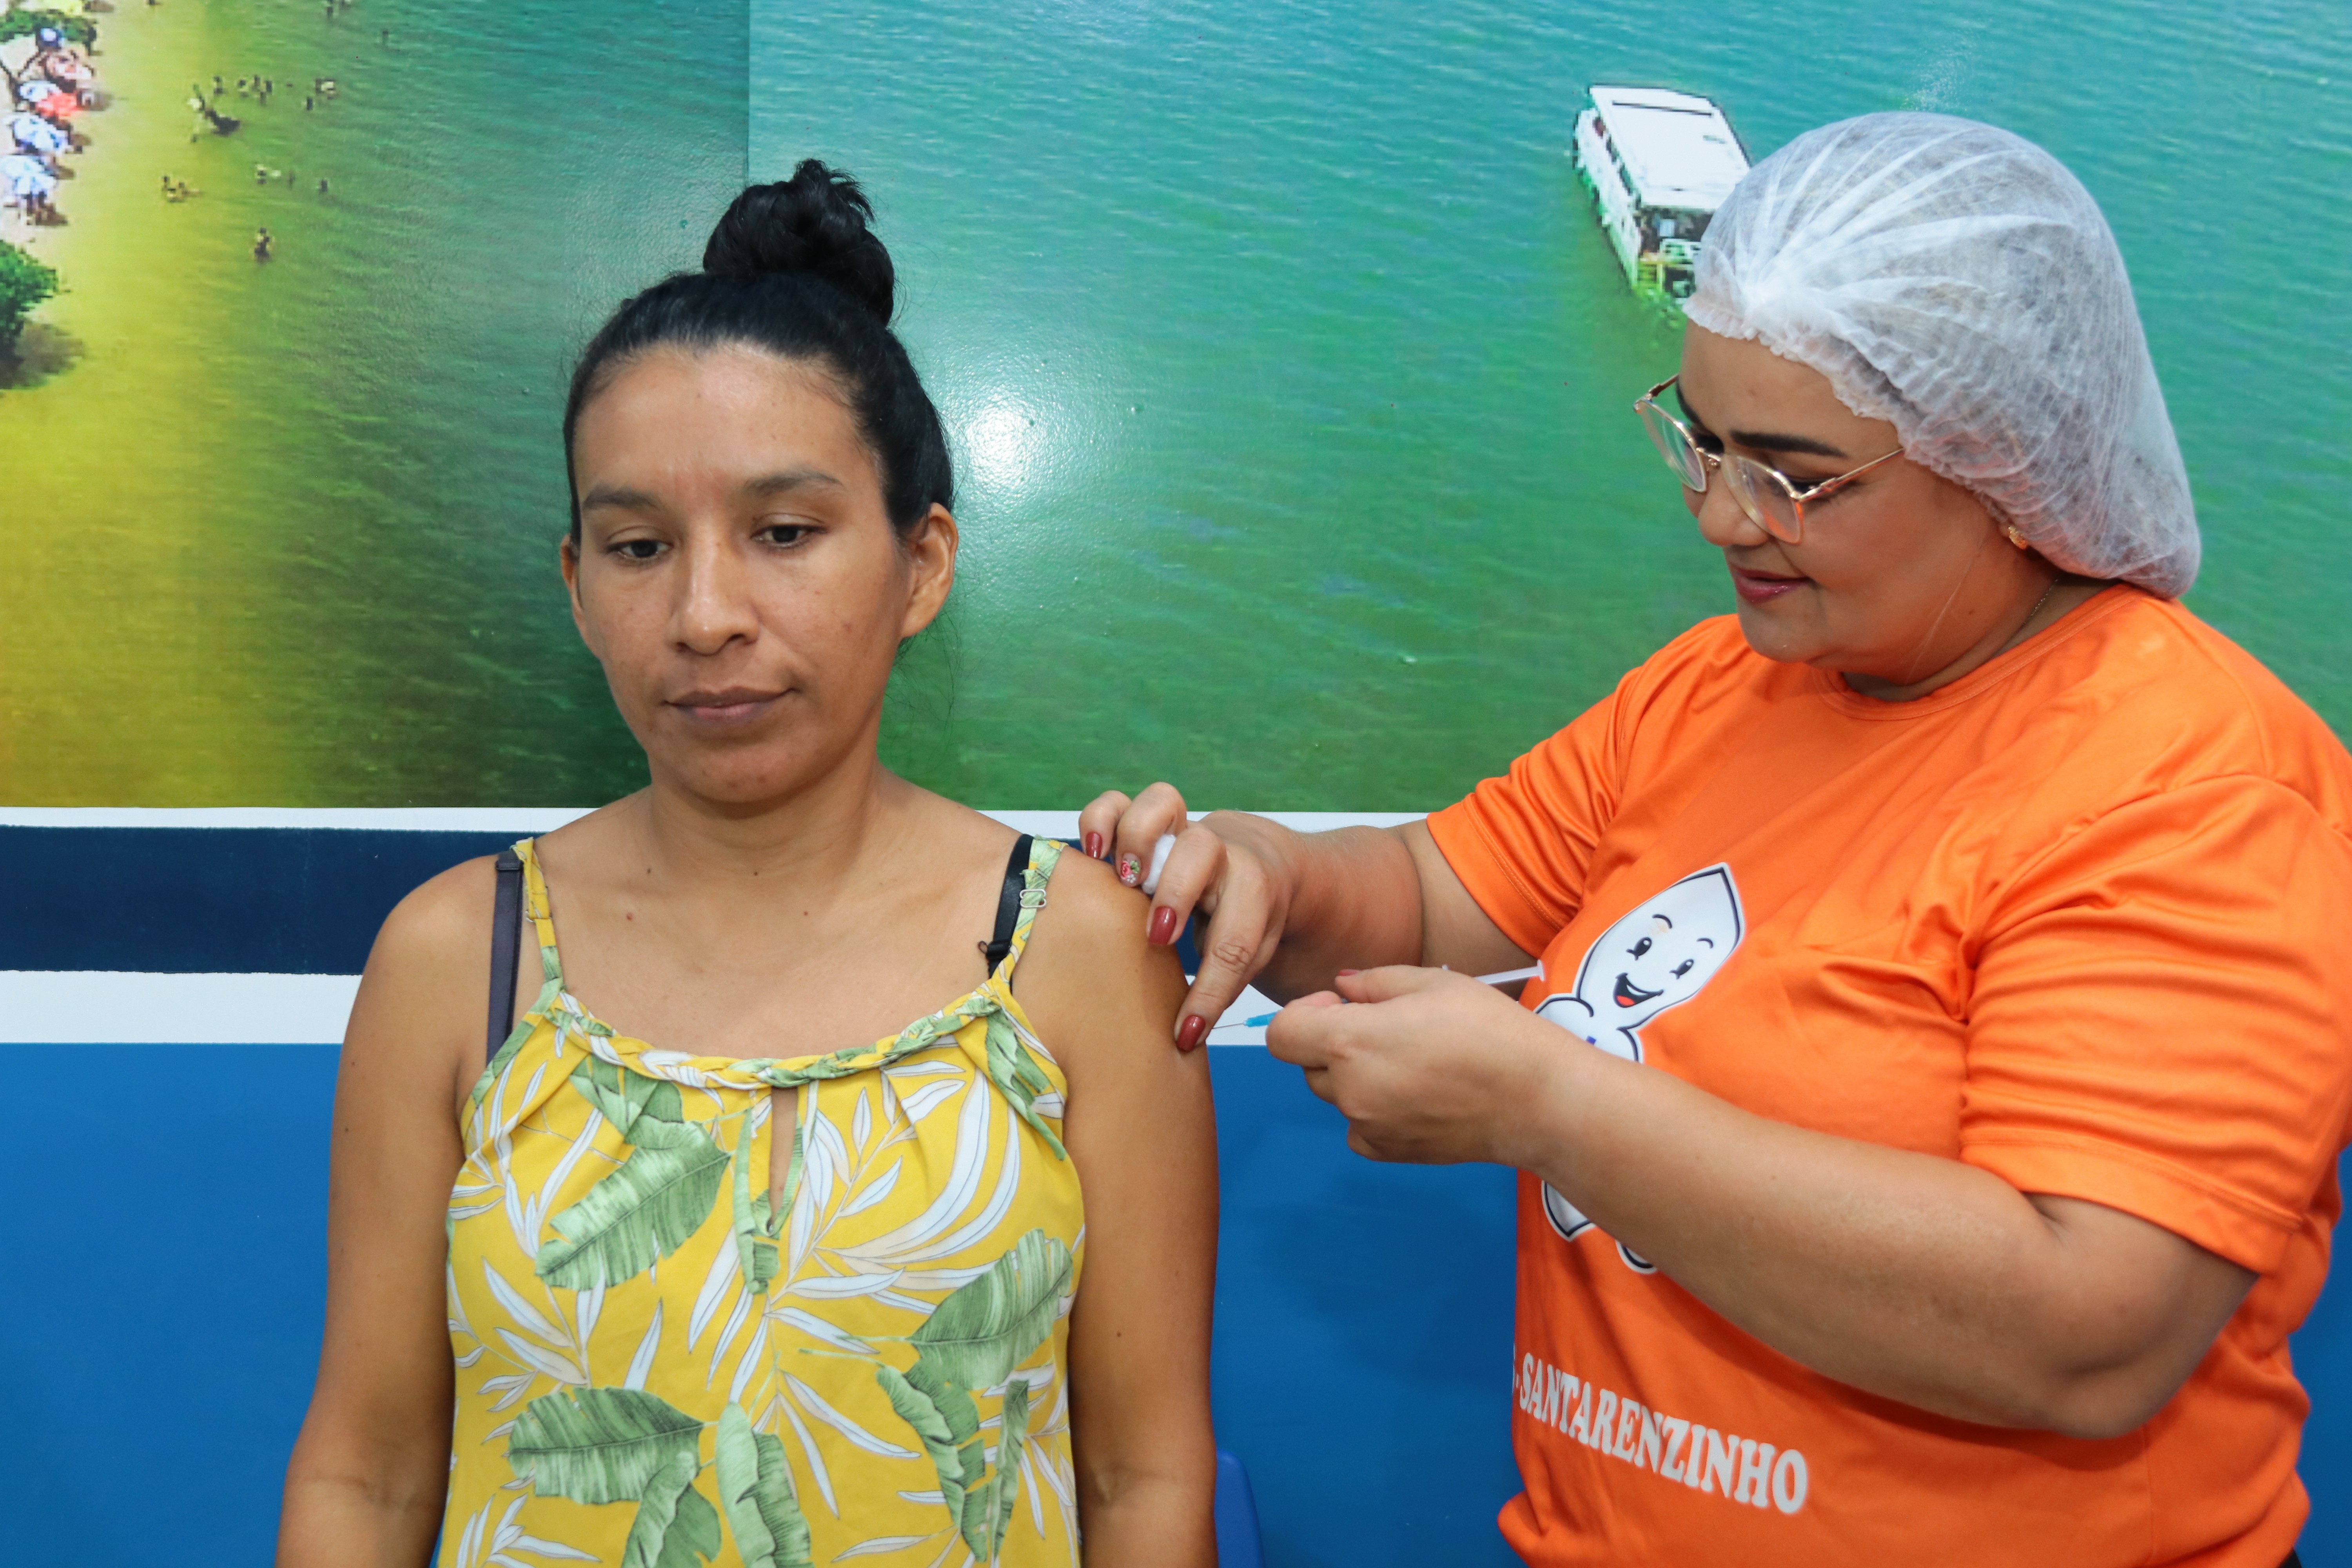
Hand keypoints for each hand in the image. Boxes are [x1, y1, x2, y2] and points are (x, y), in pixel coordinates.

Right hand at [1077, 784, 1298, 1051]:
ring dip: (1137, 840)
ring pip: (1160, 804)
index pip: (1235, 942)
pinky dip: (1100, 820)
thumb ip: (1224, 982)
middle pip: (1201, 850)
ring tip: (1123, 879)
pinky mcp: (1146, 822)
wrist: (1264, 863)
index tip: (1186, 1033)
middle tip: (1158, 935)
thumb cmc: (1252, 918)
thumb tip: (1183, 1035)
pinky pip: (1117, 803)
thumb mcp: (1254, 952)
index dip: (1208, 993)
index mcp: (1255, 889)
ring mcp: (1181, 830)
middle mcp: (1219, 851)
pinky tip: (1093, 854)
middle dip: (1176, 892)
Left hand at [1264, 966, 1569, 1166]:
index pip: (1281, 1034)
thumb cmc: (1491, 1032)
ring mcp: (1368, 1126)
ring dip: (1355, 1075)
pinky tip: (1416, 1093)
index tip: (1340, 1005)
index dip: (1303, 1013)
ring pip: (1336, 1095)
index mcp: (1350, 1042)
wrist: (1538, 1100)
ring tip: (1411, 1060)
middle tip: (1386, 1028)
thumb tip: (1341, 987)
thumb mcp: (1432, 983)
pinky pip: (1359, 1127)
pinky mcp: (1390, 1152)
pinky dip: (1373, 1111)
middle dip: (1333, 1042)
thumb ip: (1373, 982)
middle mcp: (1350, 1090)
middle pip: (1309, 1064)